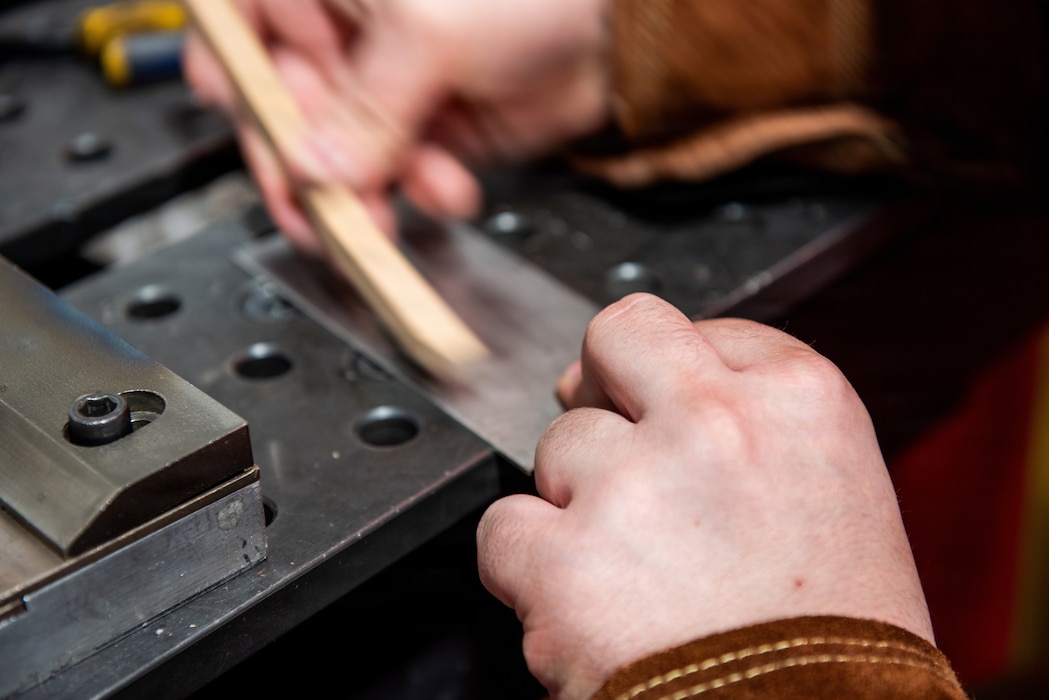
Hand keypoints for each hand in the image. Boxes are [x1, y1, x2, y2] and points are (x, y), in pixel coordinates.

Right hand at [183, 0, 611, 251]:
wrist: (618, 25)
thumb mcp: (428, 32)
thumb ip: (363, 109)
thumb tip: (313, 168)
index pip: (238, 30)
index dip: (234, 79)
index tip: (247, 125)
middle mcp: (344, 31)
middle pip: (285, 107)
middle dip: (306, 167)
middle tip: (322, 214)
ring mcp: (384, 86)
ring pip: (342, 157)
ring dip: (367, 192)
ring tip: (395, 211)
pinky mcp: (423, 129)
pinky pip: (396, 177)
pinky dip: (417, 192)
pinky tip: (446, 187)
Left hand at [476, 293, 932, 699]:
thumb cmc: (841, 645)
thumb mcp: (841, 499)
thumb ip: (756, 428)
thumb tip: (646, 390)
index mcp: (799, 402)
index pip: (705, 330)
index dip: (675, 377)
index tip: (671, 411)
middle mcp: (714, 424)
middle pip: (618, 337)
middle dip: (605, 384)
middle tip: (619, 450)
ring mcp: (633, 486)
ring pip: (557, 444)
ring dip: (577, 501)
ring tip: (634, 573)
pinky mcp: (566, 562)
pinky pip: (503, 527)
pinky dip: (526, 566)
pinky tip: (583, 604)